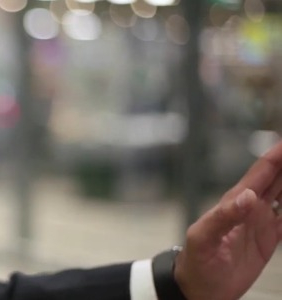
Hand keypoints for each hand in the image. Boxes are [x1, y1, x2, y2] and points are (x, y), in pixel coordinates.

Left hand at [174, 142, 281, 299]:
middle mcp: (250, 207)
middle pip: (277, 177)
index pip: (261, 172)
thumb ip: (223, 217)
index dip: (277, 154)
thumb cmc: (194, 261)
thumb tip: (248, 196)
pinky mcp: (269, 239)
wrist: (198, 288)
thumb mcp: (203, 238)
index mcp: (235, 201)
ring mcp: (260, 222)